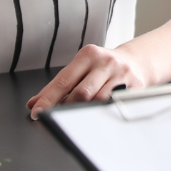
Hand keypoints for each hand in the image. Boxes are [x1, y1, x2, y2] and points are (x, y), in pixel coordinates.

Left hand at [25, 43, 146, 117]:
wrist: (136, 61)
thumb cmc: (103, 67)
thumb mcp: (81, 68)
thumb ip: (59, 85)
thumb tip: (34, 103)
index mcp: (88, 55)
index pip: (63, 80)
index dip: (48, 98)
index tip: (37, 111)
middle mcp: (105, 62)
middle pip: (81, 93)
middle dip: (67, 108)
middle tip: (59, 116)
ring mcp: (121, 74)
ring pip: (98, 101)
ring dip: (85, 112)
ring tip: (79, 114)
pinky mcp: (135, 87)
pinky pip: (114, 105)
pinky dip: (103, 112)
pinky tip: (98, 113)